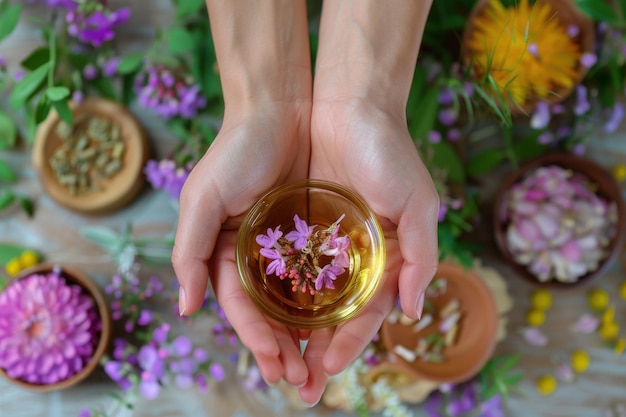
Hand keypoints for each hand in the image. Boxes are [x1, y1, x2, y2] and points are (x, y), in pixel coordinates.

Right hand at [172, 102, 311, 387]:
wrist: (280, 108)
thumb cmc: (236, 152)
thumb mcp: (202, 199)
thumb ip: (189, 253)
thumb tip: (187, 308)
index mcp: (225, 253)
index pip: (241, 307)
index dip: (256, 339)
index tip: (276, 367)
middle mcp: (256, 255)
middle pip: (271, 313)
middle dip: (286, 350)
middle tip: (305, 385)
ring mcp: (288, 245)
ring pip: (299, 300)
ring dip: (310, 336)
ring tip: (325, 369)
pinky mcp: (318, 231)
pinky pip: (325, 273)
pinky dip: (331, 300)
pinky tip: (343, 324)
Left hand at [297, 99, 438, 404]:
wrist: (350, 105)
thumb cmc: (389, 153)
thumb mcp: (416, 204)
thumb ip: (420, 257)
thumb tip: (412, 312)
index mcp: (385, 258)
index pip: (367, 312)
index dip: (351, 342)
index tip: (330, 367)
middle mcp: (354, 256)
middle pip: (335, 314)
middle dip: (320, 350)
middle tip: (302, 386)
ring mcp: (325, 242)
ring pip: (309, 297)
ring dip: (296, 331)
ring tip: (280, 363)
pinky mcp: (298, 223)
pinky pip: (287, 266)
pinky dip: (278, 292)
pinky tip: (265, 316)